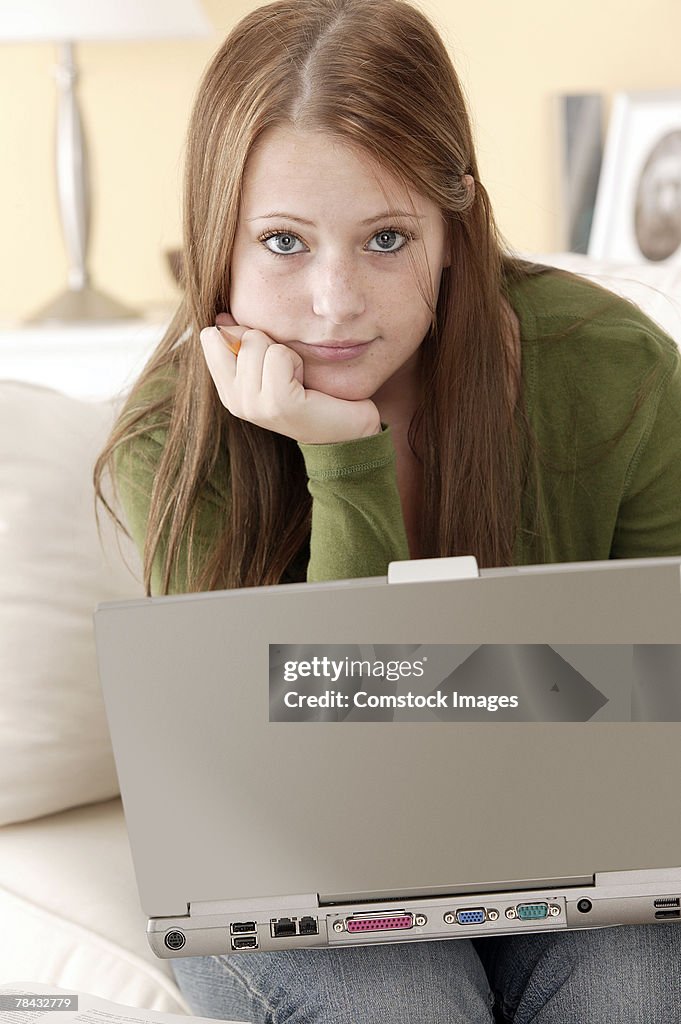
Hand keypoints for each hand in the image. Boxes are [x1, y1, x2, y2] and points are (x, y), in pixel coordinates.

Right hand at [199, 313, 381, 444]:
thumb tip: (221, 317)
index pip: (211, 337)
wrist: (347, 427)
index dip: (243, 334)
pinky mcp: (276, 404)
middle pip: (229, 335)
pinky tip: (304, 384)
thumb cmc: (312, 391)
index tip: (268, 357)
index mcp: (227, 390)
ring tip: (296, 378)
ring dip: (284, 352)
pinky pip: (279, 355)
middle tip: (284, 367)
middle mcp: (233, 401)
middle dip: (260, 339)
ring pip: (255, 342)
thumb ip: (243, 343)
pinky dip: (296, 361)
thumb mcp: (270, 363)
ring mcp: (252, 406)